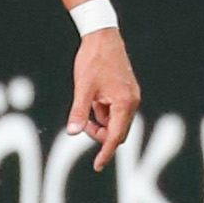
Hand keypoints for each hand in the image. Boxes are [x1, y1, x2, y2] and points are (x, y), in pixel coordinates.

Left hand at [68, 28, 139, 169]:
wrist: (102, 36)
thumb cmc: (92, 61)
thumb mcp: (82, 88)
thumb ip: (79, 111)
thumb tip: (71, 132)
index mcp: (123, 103)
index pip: (115, 136)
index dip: (105, 152)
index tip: (97, 166)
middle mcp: (132, 101)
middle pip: (117, 132)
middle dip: (99, 134)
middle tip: (82, 124)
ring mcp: (131, 96)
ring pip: (116, 121)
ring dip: (100, 121)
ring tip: (86, 103)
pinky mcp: (127, 91)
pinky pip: (116, 110)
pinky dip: (103, 112)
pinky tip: (93, 98)